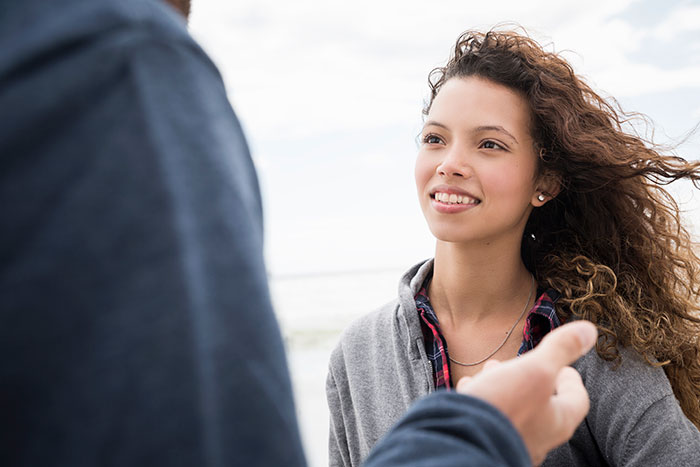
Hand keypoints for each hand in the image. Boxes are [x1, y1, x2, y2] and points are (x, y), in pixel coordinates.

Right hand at [455, 321, 596, 464]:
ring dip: (503, 385)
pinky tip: (469, 388)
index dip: (571, 379)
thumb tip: (589, 330)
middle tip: (519, 363)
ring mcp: (511, 441)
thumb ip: (560, 350)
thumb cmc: (504, 407)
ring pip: (513, 409)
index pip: (576, 399)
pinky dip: (482, 399)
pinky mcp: (486, 440)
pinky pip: (488, 417)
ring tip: (490, 370)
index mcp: (558, 421)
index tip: (564, 366)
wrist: (462, 441)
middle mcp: (539, 437)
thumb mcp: (535, 370)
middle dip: (529, 378)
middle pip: (543, 404)